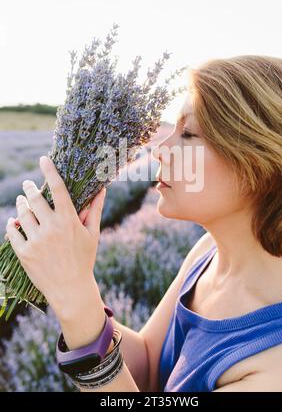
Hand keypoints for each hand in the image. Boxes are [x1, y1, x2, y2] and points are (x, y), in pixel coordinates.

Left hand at [5, 155, 106, 319]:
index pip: (58, 188)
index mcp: (69, 220)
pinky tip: (15, 221)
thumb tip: (103, 189)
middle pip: (34, 198)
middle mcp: (51, 227)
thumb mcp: (93, 233)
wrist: (71, 289)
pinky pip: (13, 231)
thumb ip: (96, 209)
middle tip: (28, 185)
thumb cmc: (84, 259)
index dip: (50, 171)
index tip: (43, 159)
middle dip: (29, 188)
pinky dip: (12, 224)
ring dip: (20, 204)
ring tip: (22, 201)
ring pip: (22, 213)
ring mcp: (36, 240)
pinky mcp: (24, 253)